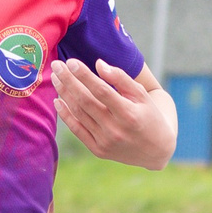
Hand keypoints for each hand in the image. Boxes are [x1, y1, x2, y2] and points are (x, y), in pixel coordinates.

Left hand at [52, 58, 174, 169]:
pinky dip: (66, 115)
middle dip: (68, 81)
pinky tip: (58, 100)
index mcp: (129, 114)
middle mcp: (115, 130)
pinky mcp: (98, 150)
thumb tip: (98, 64)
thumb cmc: (150, 116)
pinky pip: (77, 130)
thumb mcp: (142, 95)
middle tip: (56, 65)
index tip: (71, 61)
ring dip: (64, 94)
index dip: (84, 75)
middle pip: (85, 101)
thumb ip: (121, 78)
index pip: (101, 90)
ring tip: (56, 78)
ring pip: (79, 113)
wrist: (156, 150)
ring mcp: (105, 142)